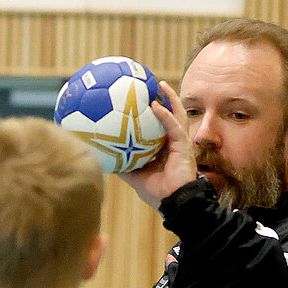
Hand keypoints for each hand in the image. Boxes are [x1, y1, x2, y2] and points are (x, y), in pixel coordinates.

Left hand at [118, 81, 196, 211]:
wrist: (172, 202)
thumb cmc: (156, 192)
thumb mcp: (134, 176)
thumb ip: (122, 165)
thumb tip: (103, 157)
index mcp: (164, 149)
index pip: (160, 126)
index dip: (154, 112)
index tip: (143, 99)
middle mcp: (173, 143)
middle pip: (171, 115)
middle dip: (165, 98)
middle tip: (153, 85)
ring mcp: (180, 143)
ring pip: (177, 115)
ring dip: (170, 98)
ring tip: (160, 85)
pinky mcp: (184, 145)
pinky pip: (174, 126)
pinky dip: (165, 115)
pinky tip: (155, 105)